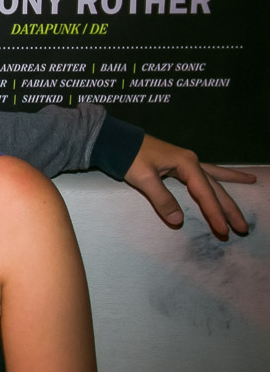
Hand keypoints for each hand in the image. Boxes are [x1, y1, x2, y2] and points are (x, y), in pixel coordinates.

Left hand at [123, 134, 256, 239]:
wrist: (117, 141)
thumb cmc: (129, 157)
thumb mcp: (144, 178)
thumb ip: (161, 198)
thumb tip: (178, 220)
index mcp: (186, 164)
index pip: (204, 194)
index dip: (214, 213)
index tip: (223, 230)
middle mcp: (192, 162)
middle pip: (215, 188)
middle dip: (229, 209)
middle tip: (243, 228)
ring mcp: (188, 162)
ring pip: (214, 180)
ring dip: (230, 191)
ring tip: (254, 185)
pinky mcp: (181, 164)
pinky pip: (207, 173)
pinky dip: (222, 176)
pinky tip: (236, 176)